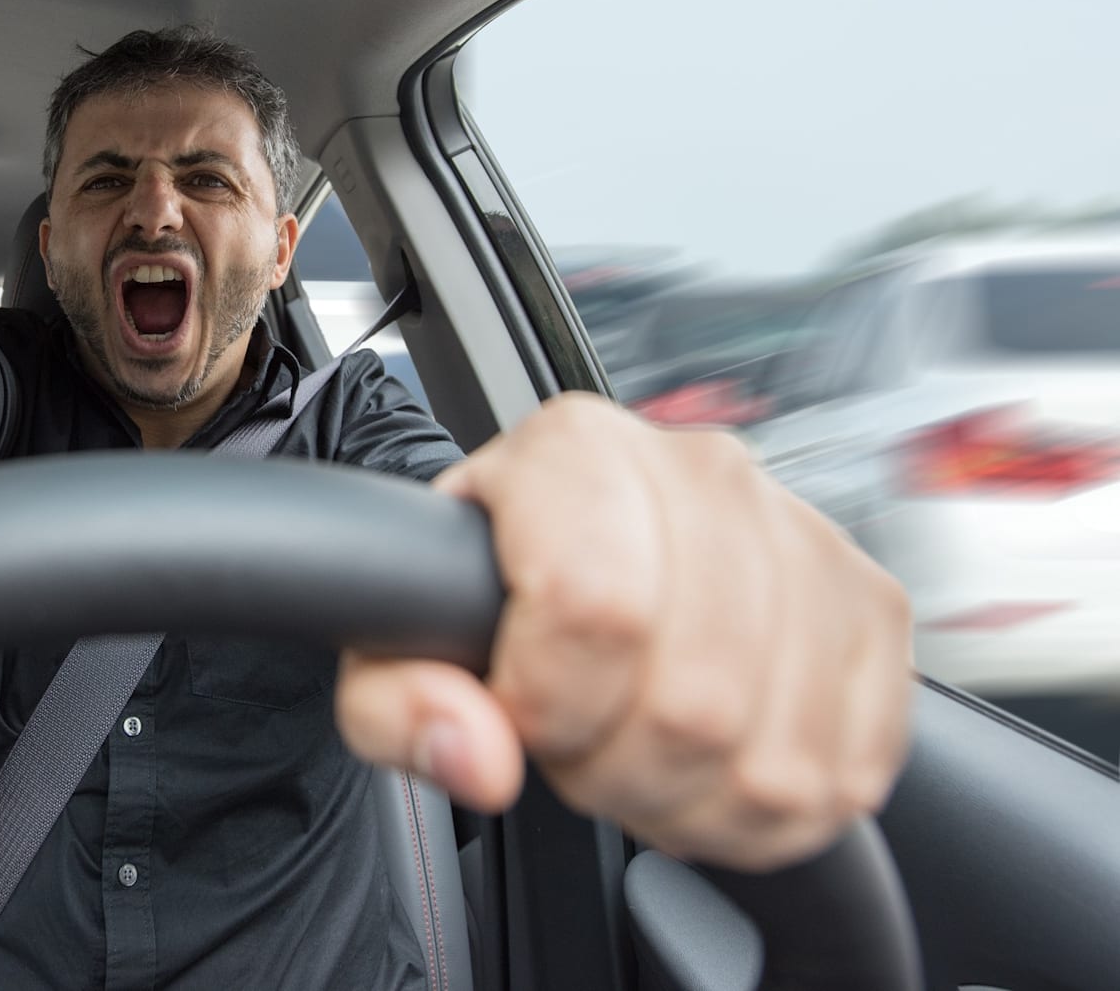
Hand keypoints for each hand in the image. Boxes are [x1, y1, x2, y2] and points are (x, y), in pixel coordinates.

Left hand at [337, 392, 913, 871]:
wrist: (572, 552)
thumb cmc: (487, 593)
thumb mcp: (393, 642)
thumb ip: (397, 703)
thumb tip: (477, 755)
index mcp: (576, 451)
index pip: (595, 606)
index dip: (549, 705)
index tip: (521, 713)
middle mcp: (705, 473)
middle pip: (694, 700)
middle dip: (614, 771)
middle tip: (575, 745)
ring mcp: (805, 537)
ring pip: (776, 755)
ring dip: (690, 802)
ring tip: (635, 757)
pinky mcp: (873, 608)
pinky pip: (849, 771)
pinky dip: (768, 814)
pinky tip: (705, 769)